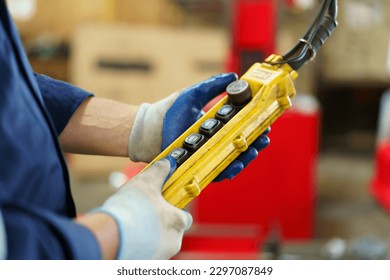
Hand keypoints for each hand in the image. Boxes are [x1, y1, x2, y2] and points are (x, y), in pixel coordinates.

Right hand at [95, 157, 191, 259]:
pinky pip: (147, 251)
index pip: (185, 216)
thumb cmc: (132, 209)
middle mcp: (174, 241)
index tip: (163, 204)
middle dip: (159, 222)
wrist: (111, 235)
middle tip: (144, 212)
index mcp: (178, 222)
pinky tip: (127, 236)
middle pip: (171, 230)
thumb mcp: (146, 181)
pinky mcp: (147, 263)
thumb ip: (159, 171)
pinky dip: (139, 245)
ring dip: (148, 234)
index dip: (173, 209)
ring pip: (158, 242)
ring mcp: (161, 254)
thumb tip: (167, 163)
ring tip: (132, 223)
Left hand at [128, 73, 269, 180]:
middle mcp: (215, 140)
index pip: (241, 126)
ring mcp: (208, 154)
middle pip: (241, 144)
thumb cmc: (170, 111)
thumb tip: (233, 77)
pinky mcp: (199, 165)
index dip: (254, 125)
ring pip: (233, 159)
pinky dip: (228, 170)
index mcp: (217, 125)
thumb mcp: (194, 95)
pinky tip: (236, 165)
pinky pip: (217, 171)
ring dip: (246, 157)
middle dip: (255, 142)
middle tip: (264, 138)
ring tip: (254, 150)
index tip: (265, 122)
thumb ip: (212, 86)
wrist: (151, 127)